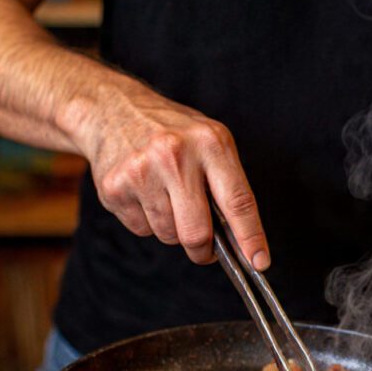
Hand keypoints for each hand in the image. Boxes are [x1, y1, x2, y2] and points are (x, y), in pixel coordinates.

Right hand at [69, 82, 268, 267]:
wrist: (112, 108)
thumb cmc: (172, 131)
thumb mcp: (211, 142)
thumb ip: (229, 185)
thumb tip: (243, 241)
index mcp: (210, 143)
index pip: (238, 201)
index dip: (250, 237)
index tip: (259, 262)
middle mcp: (175, 155)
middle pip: (197, 233)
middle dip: (204, 251)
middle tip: (205, 248)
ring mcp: (141, 171)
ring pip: (168, 236)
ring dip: (173, 230)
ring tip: (168, 198)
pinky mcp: (114, 188)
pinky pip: (142, 230)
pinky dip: (148, 222)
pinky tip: (145, 194)